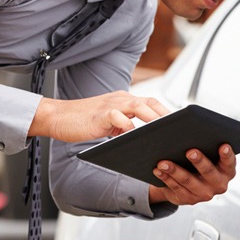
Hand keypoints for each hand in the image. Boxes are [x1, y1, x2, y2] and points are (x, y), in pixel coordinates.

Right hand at [30, 90, 168, 141]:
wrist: (58, 117)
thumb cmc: (83, 121)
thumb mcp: (109, 123)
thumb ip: (125, 127)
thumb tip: (142, 139)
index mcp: (123, 100)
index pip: (150, 102)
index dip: (166, 112)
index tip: (180, 124)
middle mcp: (120, 99)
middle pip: (149, 102)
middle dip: (166, 115)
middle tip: (180, 129)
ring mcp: (110, 105)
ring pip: (138, 106)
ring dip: (153, 118)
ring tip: (165, 132)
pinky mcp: (100, 114)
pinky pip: (119, 118)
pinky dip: (129, 127)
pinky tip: (135, 137)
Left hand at [148, 144, 235, 205]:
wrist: (187, 181)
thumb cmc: (197, 159)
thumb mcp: (204, 151)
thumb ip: (202, 140)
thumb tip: (183, 126)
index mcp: (227, 169)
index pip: (229, 162)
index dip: (227, 154)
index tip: (223, 146)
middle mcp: (218, 184)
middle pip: (209, 172)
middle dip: (199, 161)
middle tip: (190, 152)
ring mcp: (204, 194)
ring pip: (188, 181)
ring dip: (175, 170)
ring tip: (163, 162)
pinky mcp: (189, 199)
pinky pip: (176, 188)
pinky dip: (166, 178)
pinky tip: (158, 170)